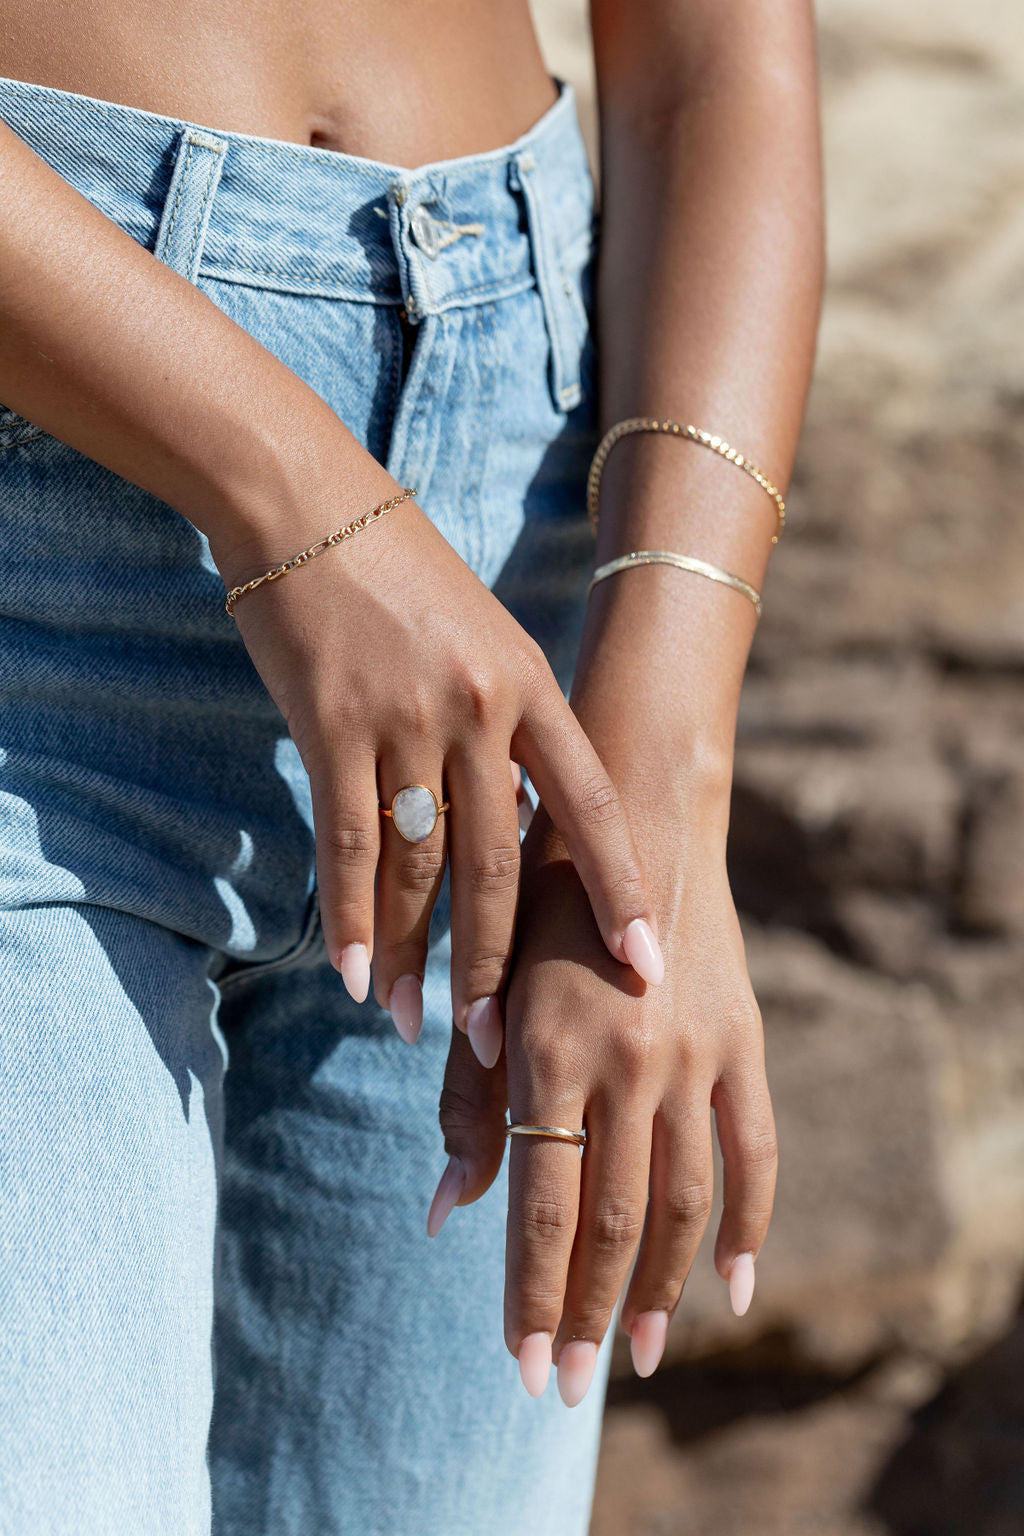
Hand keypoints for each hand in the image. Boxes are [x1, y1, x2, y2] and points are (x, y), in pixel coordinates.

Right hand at [210, 453, 664, 1051]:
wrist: (307, 505)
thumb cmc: (401, 576)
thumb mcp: (483, 638)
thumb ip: (512, 725)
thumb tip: (529, 820)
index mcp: (531, 687)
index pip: (590, 806)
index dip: (622, 889)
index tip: (647, 964)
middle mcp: (480, 708)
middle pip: (501, 863)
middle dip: (502, 962)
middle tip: (502, 1043)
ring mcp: (405, 718)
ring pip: (420, 868)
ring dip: (415, 956)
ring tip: (411, 1025)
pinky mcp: (331, 726)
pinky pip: (347, 845)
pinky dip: (349, 917)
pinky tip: (351, 972)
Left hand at [431, 786, 777, 1404]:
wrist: (637, 813)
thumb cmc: (537, 901)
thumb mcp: (490, 989)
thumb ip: (469, 1101)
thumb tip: (445, 1213)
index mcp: (548, 1048)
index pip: (541, 1205)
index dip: (531, 1293)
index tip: (519, 1366)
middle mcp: (626, 1061)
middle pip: (614, 1220)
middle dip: (585, 1313)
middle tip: (565, 1386)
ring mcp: (694, 1055)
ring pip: (684, 1202)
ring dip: (663, 1290)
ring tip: (641, 1356)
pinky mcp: (744, 1043)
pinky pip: (757, 1154)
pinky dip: (748, 1227)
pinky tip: (733, 1290)